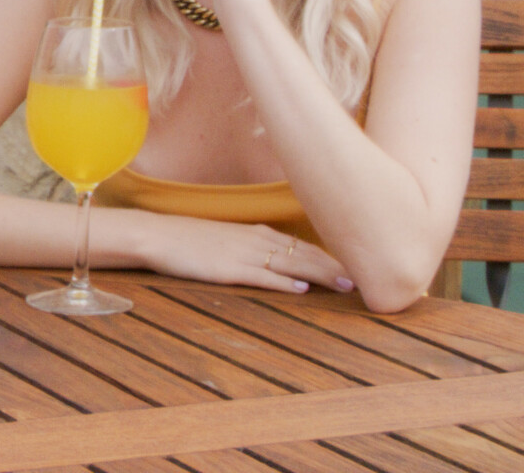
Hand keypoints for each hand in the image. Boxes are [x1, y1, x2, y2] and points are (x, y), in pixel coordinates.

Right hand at [140, 214, 352, 294]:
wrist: (157, 235)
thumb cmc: (190, 240)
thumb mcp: (227, 240)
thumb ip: (255, 249)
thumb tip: (281, 266)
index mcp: (259, 233)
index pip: (305, 245)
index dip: (332, 257)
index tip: (356, 267)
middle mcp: (257, 241)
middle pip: (305, 253)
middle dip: (336, 265)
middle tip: (366, 277)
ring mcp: (243, 254)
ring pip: (291, 264)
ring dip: (320, 274)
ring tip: (346, 285)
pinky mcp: (227, 269)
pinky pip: (260, 277)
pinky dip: (282, 284)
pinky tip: (300, 291)